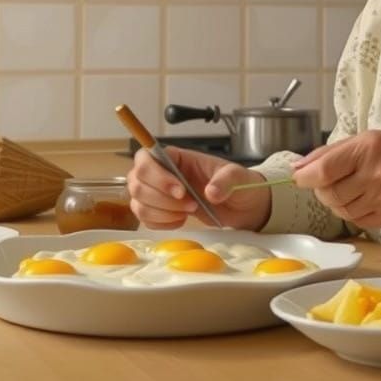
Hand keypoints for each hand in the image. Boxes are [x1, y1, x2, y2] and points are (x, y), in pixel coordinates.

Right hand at [127, 147, 270, 230]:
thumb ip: (226, 180)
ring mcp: (159, 193)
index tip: (181, 191)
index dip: (157, 175)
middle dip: (161, 198)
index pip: (146, 157)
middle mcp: (162, 173)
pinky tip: (180, 221)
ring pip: (137, 202)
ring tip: (187, 213)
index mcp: (177, 157)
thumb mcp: (239, 177)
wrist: (244, 207)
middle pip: (136, 181)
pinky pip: (144, 219)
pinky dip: (160, 223)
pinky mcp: (160, 212)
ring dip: (161, 212)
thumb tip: (211, 192)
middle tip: (190, 204)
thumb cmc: (239, 185)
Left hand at [291, 130, 380, 240]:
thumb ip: (333, 152)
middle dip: (322, 190)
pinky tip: (366, 199)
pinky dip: (353, 212)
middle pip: (329, 193)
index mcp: (369, 147)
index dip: (305, 177)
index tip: (300, 178)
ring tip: (354, 188)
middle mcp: (376, 173)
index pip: (324, 170)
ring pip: (340, 209)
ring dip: (338, 202)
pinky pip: (356, 220)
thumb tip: (299, 167)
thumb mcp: (372, 139)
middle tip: (329, 183)